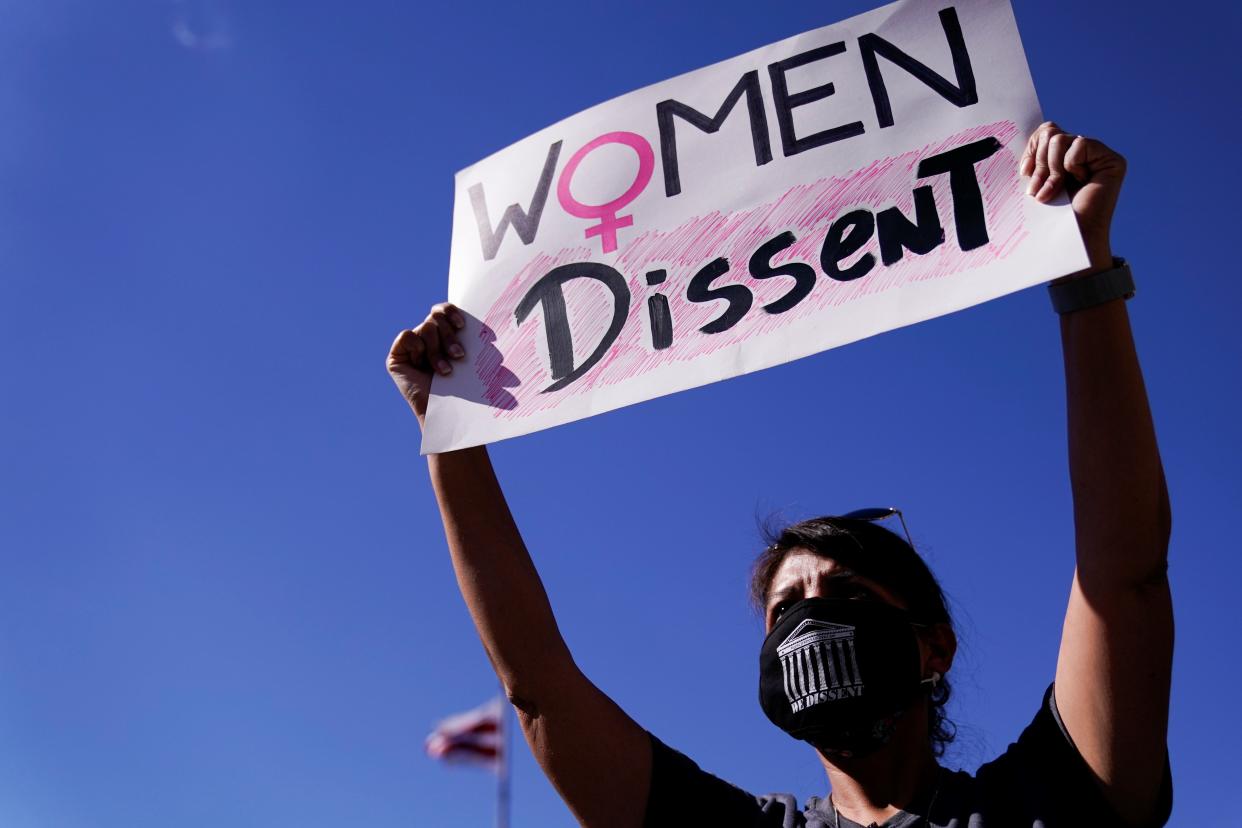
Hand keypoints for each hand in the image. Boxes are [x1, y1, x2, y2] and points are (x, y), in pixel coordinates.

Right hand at [386, 302, 467, 422]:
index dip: (451, 311)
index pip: (444, 310)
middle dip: (449, 335)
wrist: (448, 413)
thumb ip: (468, 335)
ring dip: (438, 350)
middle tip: (459, 356)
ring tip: (446, 371)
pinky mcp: (396, 357)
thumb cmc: (464, 389)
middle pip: (436, 316)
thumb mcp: (470, 357)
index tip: (463, 326)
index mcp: (445, 335)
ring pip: (426, 327)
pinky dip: (417, 347)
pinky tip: (421, 365)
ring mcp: (411, 348)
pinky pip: (407, 336)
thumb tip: (483, 312)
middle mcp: (427, 338)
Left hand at [1020, 121, 1126, 273]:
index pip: (1045, 132)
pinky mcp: (1112, 160)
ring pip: (1059, 138)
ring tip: (1054, 191)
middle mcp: (1082, 153)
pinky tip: (1079, 183)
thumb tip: (1035, 135)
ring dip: (1050, 169)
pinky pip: (1078, 144)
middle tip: (1038, 189)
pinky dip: (1070, 165)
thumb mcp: (1036, 181)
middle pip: (1050, 132)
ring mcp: (1098, 155)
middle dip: (1039, 163)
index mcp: (1064, 156)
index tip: (1024, 174)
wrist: (1067, 239)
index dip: (1032, 149)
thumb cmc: (1049, 217)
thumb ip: (1037, 158)